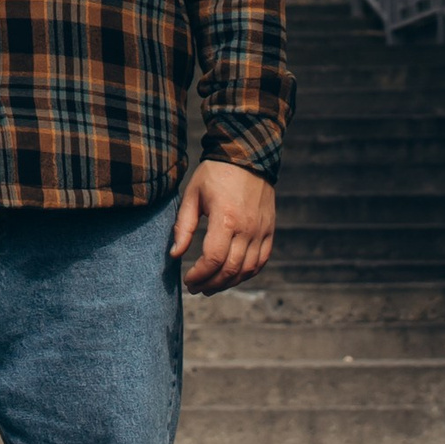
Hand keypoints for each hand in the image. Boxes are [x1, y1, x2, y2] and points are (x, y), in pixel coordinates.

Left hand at [170, 159, 275, 294]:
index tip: (187, 279)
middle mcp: (247, 228)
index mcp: (225, 218)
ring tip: (211, 286)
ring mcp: (261, 231)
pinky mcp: (270, 230)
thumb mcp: (192, 194)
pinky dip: (247, 274)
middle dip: (211, 284)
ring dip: (228, 283)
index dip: (199, 275)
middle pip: (230, 270)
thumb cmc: (215, 173)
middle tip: (195, 288)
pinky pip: (261, 261)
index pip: (213, 259)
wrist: (247, 155)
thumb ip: (184, 226)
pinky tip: (233, 276)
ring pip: (247, 270)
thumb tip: (174, 254)